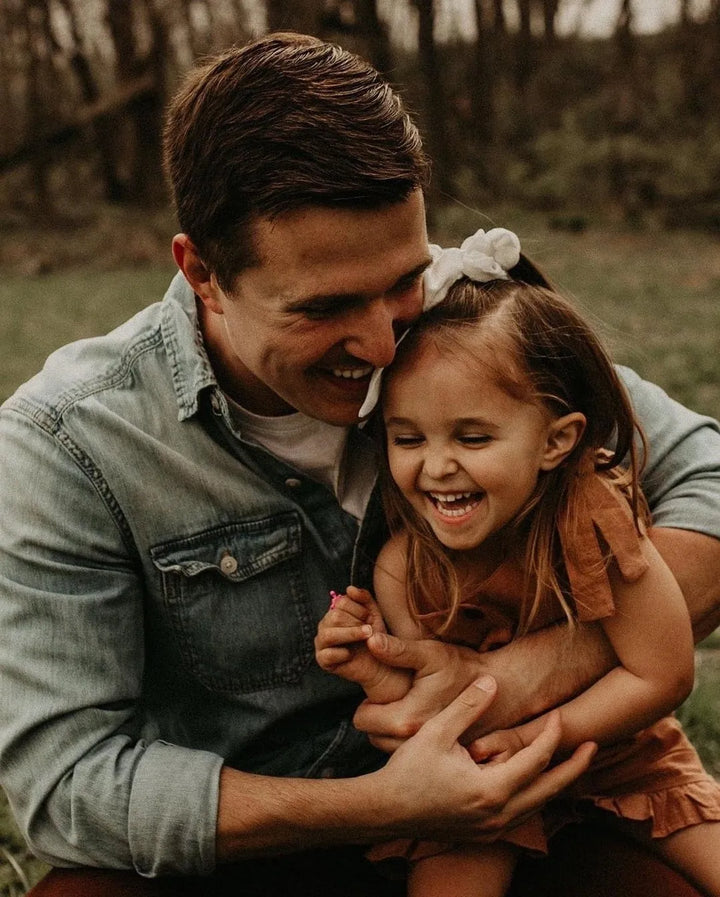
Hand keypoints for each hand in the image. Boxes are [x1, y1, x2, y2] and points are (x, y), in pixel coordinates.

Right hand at [315, 587, 375, 675]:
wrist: (382, 664)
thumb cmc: (377, 637)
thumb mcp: (373, 613)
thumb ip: (363, 598)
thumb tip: (350, 589)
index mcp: (336, 610)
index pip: (341, 602)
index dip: (360, 610)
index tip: (370, 619)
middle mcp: (326, 624)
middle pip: (335, 616)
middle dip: (356, 624)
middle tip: (369, 631)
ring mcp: (322, 642)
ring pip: (328, 633)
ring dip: (351, 635)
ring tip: (366, 638)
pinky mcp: (323, 660)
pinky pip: (327, 654)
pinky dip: (342, 654)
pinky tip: (351, 655)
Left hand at [352, 633, 484, 751]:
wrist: (500, 689)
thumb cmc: (463, 669)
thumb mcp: (429, 654)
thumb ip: (397, 650)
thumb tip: (370, 639)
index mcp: (405, 720)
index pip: (361, 720)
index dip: (368, 702)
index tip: (383, 690)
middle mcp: (412, 744)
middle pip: (371, 735)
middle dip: (378, 717)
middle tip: (396, 697)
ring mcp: (426, 754)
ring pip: (387, 745)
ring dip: (391, 729)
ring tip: (408, 707)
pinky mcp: (438, 758)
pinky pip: (406, 751)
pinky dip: (408, 739)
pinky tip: (421, 720)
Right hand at [376, 676, 596, 841]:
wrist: (385, 810)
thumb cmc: (408, 770)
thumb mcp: (437, 731)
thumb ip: (468, 706)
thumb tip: (493, 681)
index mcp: (491, 790)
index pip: (535, 761)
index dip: (551, 736)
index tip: (561, 716)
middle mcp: (498, 815)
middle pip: (549, 789)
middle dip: (574, 767)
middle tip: (594, 745)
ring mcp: (492, 829)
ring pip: (537, 805)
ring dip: (555, 783)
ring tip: (570, 763)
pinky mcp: (483, 833)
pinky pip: (521, 814)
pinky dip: (534, 795)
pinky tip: (533, 781)